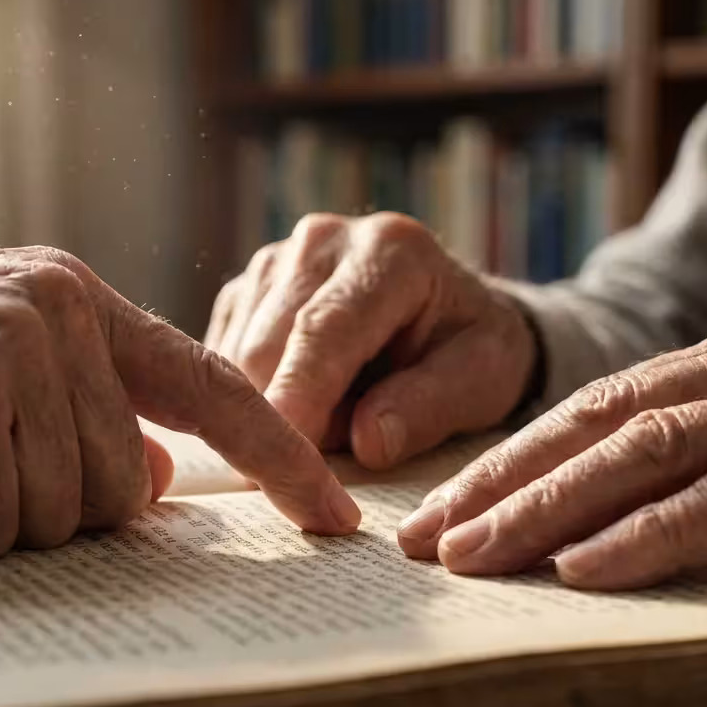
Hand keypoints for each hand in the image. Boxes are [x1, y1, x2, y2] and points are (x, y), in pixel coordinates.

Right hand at [206, 213, 535, 468]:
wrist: (452, 315)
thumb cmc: (471, 349)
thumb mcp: (482, 379)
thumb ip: (429, 406)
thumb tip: (368, 443)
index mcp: (389, 251)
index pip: (325, 329)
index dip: (299, 396)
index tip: (278, 461)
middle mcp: (322, 241)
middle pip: (267, 345)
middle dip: (282, 417)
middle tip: (326, 466)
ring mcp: (275, 260)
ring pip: (236, 356)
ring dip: (270, 409)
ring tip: (332, 423)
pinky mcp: (246, 288)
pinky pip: (224, 359)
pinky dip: (252, 398)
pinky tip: (300, 404)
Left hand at [397, 302, 706, 588]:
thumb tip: (607, 509)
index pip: (602, 401)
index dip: (512, 456)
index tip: (442, 508)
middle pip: (603, 419)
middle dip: (504, 481)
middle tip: (427, 540)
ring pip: (650, 452)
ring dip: (550, 510)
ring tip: (476, 560)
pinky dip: (653, 537)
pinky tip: (586, 571)